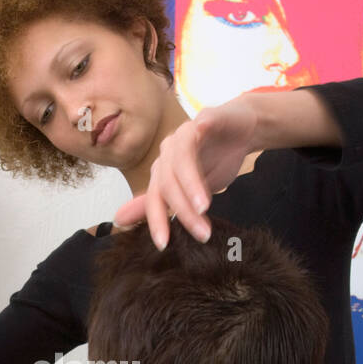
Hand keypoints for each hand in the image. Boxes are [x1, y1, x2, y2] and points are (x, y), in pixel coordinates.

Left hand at [113, 97, 258, 248]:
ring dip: (191, 186)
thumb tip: (118, 221)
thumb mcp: (190, 191)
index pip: (154, 198)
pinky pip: (200, 128)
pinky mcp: (206, 118)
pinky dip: (201, 139)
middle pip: (167, 184)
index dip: (156, 221)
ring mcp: (186, 134)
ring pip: (181, 161)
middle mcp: (169, 152)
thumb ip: (159, 204)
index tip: (163, 245)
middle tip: (201, 234)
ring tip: (203, 208)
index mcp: (163, 170)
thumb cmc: (217, 159)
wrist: (244, 129)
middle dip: (183, 211)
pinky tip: (212, 154)